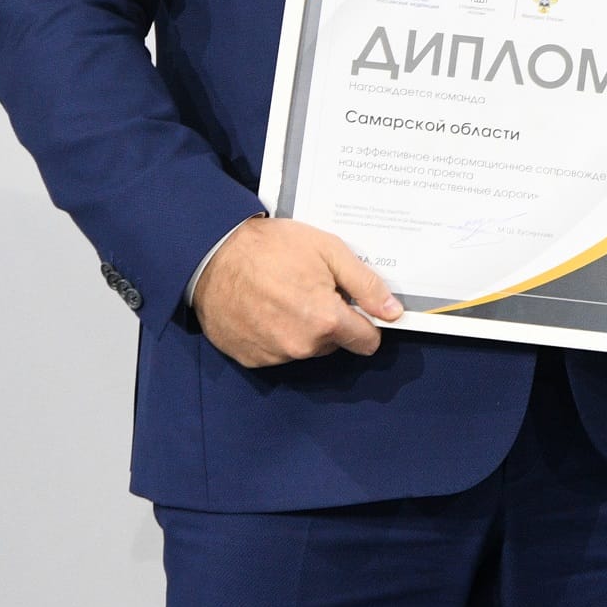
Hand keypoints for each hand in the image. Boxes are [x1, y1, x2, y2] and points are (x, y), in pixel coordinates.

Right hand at [192, 217, 403, 366]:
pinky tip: (264, 308)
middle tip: (312, 289)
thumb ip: (366, 285)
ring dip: (302, 327)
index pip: (366, 341)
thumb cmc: (271, 248)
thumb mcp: (329, 251)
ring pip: (305, 348)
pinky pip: (277, 351)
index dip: (366, 323)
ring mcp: (273, 355)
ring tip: (284, 295)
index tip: (357, 307)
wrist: (213, 255)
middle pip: (335, 343)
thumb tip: (393, 312)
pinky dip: (275, 334)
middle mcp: (301, 345)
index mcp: (326, 321)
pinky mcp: (250, 358)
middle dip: (331, 320)